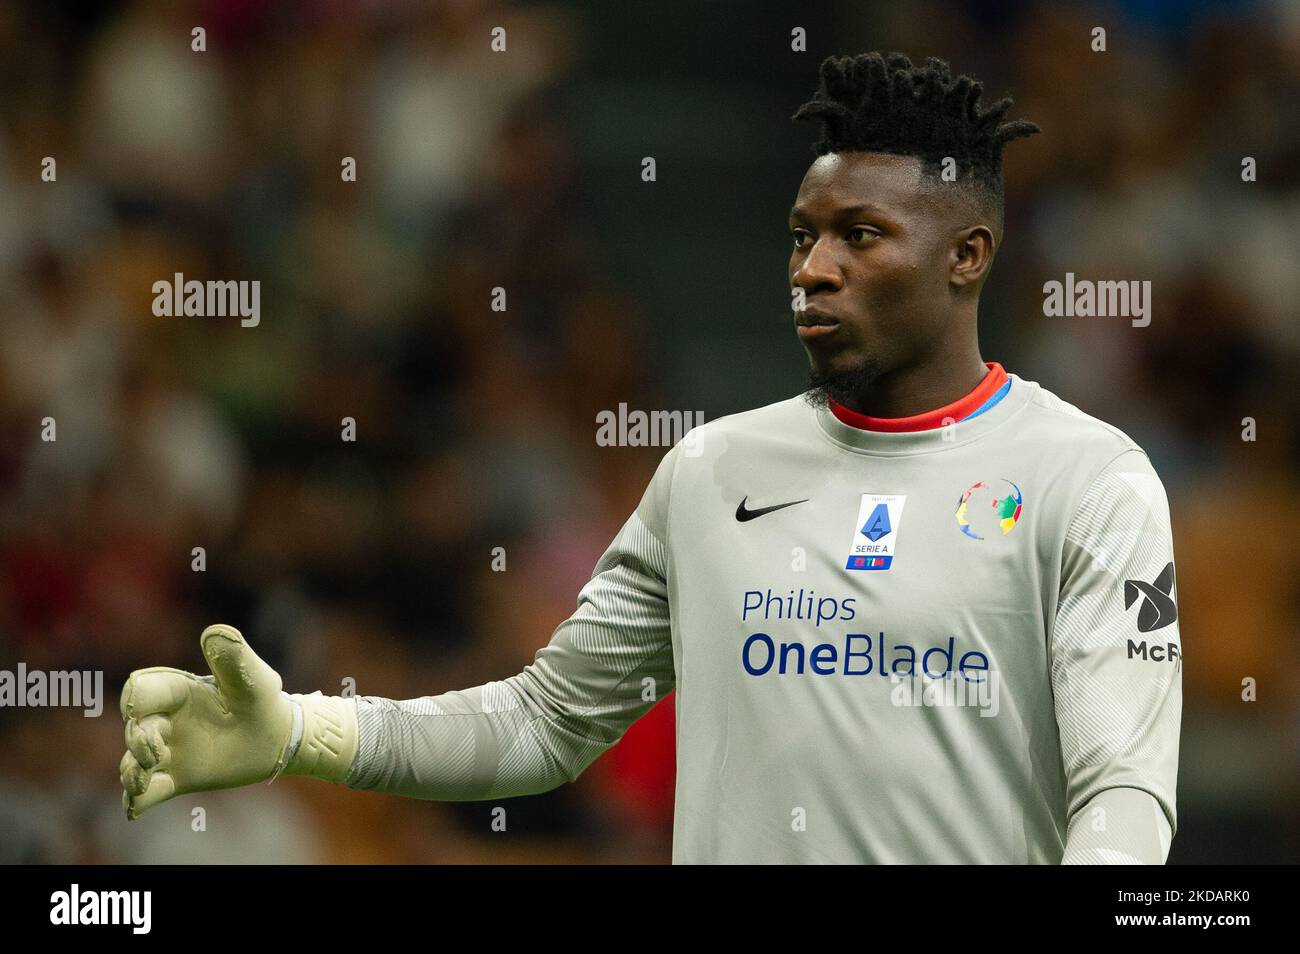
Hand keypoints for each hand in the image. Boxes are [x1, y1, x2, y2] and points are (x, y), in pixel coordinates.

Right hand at [119, 624, 292, 819]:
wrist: (279, 737)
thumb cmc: (263, 700)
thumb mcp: (253, 678)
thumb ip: (233, 656)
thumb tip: (214, 632)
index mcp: (180, 691)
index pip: (144, 689)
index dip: (134, 698)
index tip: (135, 709)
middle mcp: (168, 720)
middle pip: (135, 728)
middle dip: (137, 739)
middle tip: (155, 751)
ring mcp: (170, 750)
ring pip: (134, 761)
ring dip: (131, 771)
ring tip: (139, 781)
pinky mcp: (178, 778)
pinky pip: (149, 791)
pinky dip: (137, 800)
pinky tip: (134, 808)